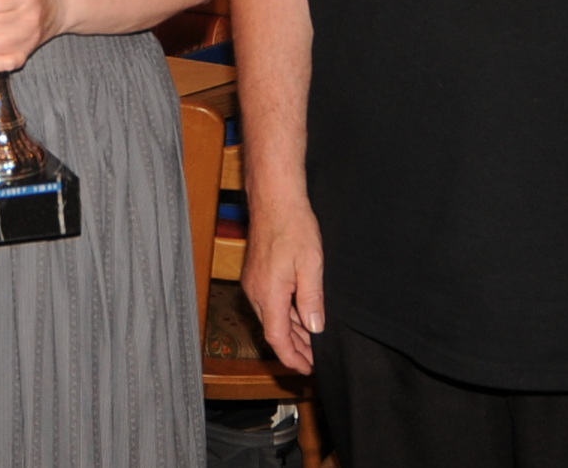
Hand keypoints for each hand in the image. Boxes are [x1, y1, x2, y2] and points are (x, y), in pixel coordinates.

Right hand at [241, 197, 325, 372]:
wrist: (274, 198)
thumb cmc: (293, 226)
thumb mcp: (311, 265)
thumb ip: (312, 300)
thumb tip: (315, 328)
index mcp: (269, 294)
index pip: (277, 338)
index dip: (292, 357)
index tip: (307, 368)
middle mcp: (255, 292)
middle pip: (273, 330)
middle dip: (294, 347)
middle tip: (314, 358)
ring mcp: (253, 282)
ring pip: (271, 317)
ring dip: (291, 330)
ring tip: (312, 340)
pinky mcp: (255, 273)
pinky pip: (269, 302)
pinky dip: (285, 314)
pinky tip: (300, 313)